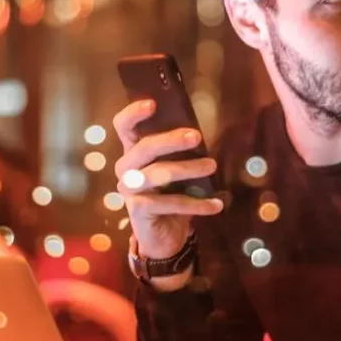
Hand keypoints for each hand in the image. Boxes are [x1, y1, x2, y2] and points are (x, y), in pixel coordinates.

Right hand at [113, 100, 223, 261]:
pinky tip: (216, 204)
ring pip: (159, 174)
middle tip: (197, 137)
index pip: (123, 127)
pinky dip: (197, 203)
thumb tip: (197, 132)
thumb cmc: (170, 196)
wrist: (163, 236)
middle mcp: (126, 168)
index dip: (133, 113)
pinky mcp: (138, 210)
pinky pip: (171, 202)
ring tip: (212, 166)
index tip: (153, 103)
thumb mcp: (175, 171)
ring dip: (189, 169)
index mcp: (133, 152)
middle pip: (144, 147)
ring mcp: (129, 190)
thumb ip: (179, 153)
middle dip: (171, 140)